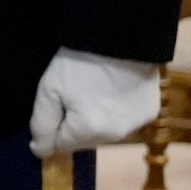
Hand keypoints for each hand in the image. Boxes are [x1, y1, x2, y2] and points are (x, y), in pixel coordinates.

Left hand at [29, 47, 160, 156]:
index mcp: (88, 131)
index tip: (55, 104)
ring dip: (95, 120)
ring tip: (93, 91)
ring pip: (105, 132)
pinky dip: (116, 111)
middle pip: (83, 140)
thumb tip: (40, 151)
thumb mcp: (49, 90)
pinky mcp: (150, 112)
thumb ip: (42, 124)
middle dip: (73, 124)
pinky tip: (113, 90)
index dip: (53, 125)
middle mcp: (115, 136)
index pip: (60, 145)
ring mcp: (136, 125)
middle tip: (73, 93)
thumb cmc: (78, 63)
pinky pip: (125, 121)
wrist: (119, 38)